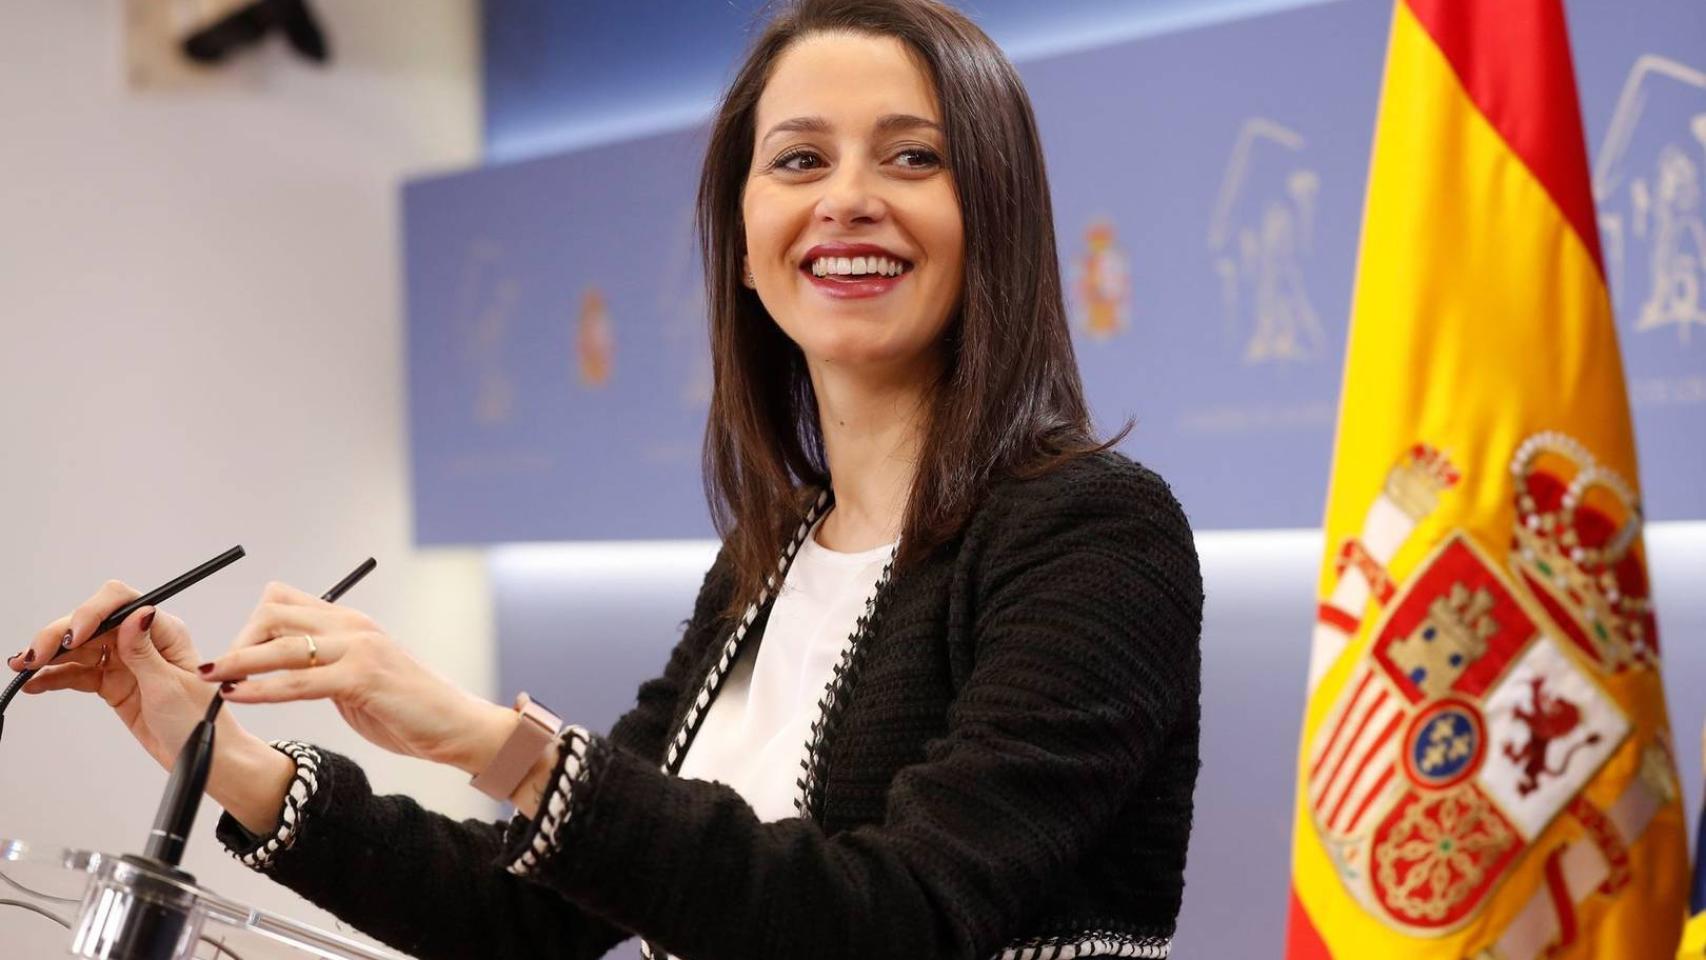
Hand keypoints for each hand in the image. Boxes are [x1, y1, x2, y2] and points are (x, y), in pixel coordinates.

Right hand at [12, 581, 296, 833]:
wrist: (204, 753)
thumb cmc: (199, 720)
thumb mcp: (170, 686)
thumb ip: (145, 652)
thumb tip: (137, 613)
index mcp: (165, 631)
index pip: (122, 604)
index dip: (91, 613)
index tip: (72, 636)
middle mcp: (143, 640)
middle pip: (93, 624)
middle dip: (60, 636)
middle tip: (33, 657)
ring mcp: (125, 661)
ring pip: (80, 648)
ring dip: (50, 655)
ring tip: (24, 668)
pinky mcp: (113, 683)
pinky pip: (78, 674)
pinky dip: (55, 677)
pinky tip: (35, 683)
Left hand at [199, 582, 512, 774]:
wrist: (456, 725)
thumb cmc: (408, 707)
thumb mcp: (359, 677)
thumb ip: (327, 665)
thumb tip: (285, 667)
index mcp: (351, 622)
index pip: (284, 601)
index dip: (252, 625)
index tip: (238, 658)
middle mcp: (353, 626)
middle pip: (274, 613)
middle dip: (239, 641)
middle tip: (221, 672)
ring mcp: (359, 649)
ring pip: (281, 646)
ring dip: (238, 661)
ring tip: (212, 677)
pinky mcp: (362, 678)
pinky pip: (298, 681)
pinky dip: (262, 688)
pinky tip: (239, 696)